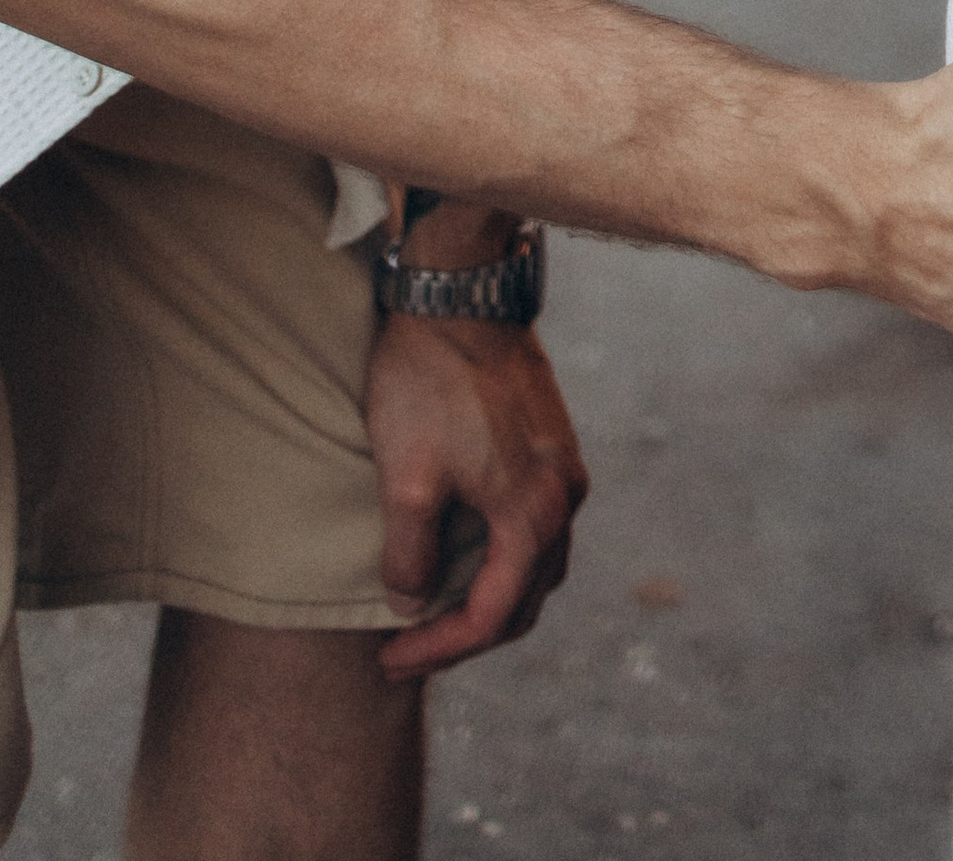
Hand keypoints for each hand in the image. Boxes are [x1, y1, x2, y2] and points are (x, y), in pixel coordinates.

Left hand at [367, 307, 588, 682]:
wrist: (462, 294)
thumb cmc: (429, 382)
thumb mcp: (404, 478)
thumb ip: (410, 555)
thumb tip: (411, 604)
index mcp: (532, 514)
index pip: (491, 617)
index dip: (437, 650)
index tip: (387, 659)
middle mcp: (564, 496)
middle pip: (525, 600)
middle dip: (468, 636)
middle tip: (410, 649)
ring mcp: (565, 467)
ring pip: (537, 564)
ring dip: (491, 598)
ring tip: (435, 610)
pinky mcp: (553, 442)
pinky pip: (538, 525)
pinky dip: (504, 557)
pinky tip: (463, 551)